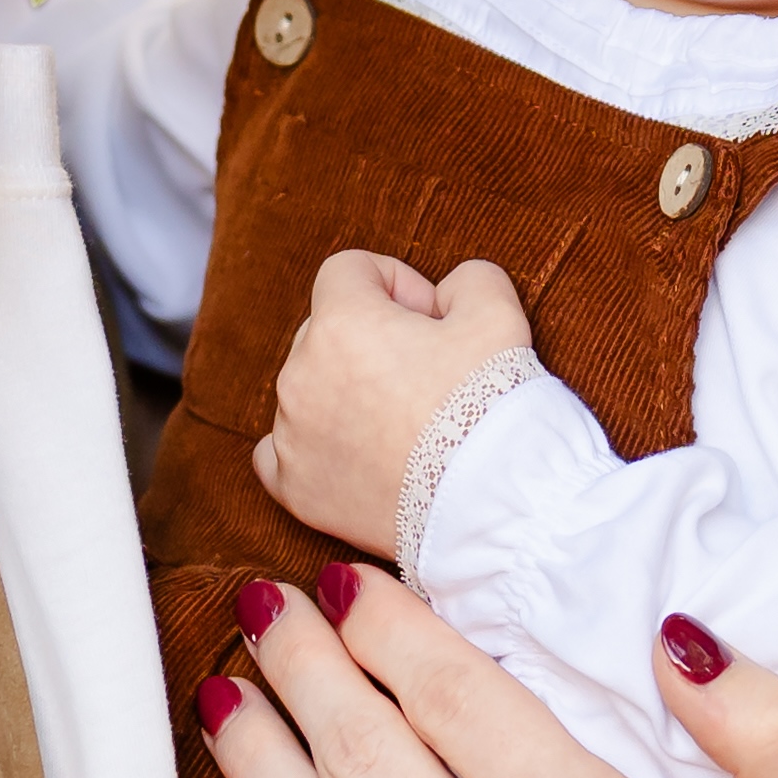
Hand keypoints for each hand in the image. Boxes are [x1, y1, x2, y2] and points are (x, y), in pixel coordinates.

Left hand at [249, 250, 530, 563]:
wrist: (491, 507)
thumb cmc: (493, 408)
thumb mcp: (499, 314)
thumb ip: (467, 280)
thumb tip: (446, 295)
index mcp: (340, 323)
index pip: (349, 270)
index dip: (398, 284)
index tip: (433, 321)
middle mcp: (300, 375)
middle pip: (325, 329)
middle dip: (372, 338)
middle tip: (429, 373)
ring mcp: (292, 435)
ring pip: (307, 388)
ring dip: (345, 391)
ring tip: (405, 422)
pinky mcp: (296, 488)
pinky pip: (279, 450)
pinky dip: (310, 445)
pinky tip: (350, 450)